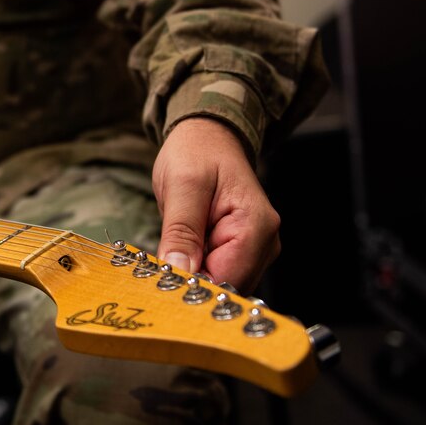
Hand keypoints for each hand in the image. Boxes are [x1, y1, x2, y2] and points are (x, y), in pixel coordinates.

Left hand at [152, 117, 280, 294]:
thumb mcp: (182, 185)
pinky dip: (196, 269)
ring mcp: (255, 251)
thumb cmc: (197, 152)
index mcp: (255, 226)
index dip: (193, 284)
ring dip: (193, 276)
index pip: (227, 279)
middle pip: (226, 287)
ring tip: (172, 250)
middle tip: (161, 264)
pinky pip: (217, 274)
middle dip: (192, 281)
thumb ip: (181, 230)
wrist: (209, 137)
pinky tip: (182, 252)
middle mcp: (264, 244)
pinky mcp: (241, 253)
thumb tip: (179, 271)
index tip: (162, 280)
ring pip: (220, 284)